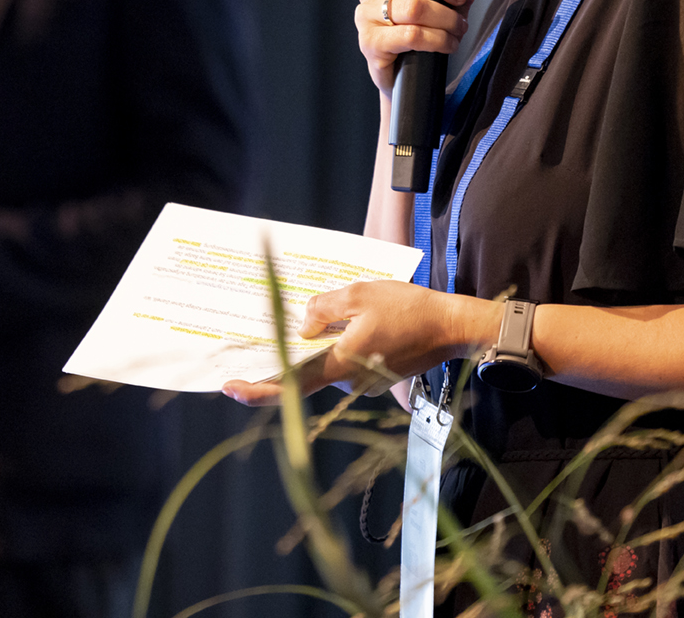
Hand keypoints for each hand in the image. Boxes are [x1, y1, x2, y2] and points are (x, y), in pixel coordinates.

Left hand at [221, 279, 495, 405]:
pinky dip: (343, 343)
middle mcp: (349, 380)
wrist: (452, 327)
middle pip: (308, 368)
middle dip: (296, 347)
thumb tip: (302, 324)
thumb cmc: (409, 309)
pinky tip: (357, 320)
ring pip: (329, 360)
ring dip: (325, 340)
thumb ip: (324, 309)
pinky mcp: (376, 376)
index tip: (231, 387)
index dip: (258, 389)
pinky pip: (348, 360)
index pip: (291, 383)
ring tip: (337, 310)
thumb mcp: (360, 294)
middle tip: (286, 323)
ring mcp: (364, 381)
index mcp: (341, 363)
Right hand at [355, 0, 487, 95]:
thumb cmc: (423, 38)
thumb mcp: (447, 8)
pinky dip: (438, 41)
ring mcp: (367, 14)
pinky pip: (411, 35)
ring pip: (414, 6)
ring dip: (447, 21)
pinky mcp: (371, 43)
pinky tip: (445, 46)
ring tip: (457, 31)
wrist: (403, 84)